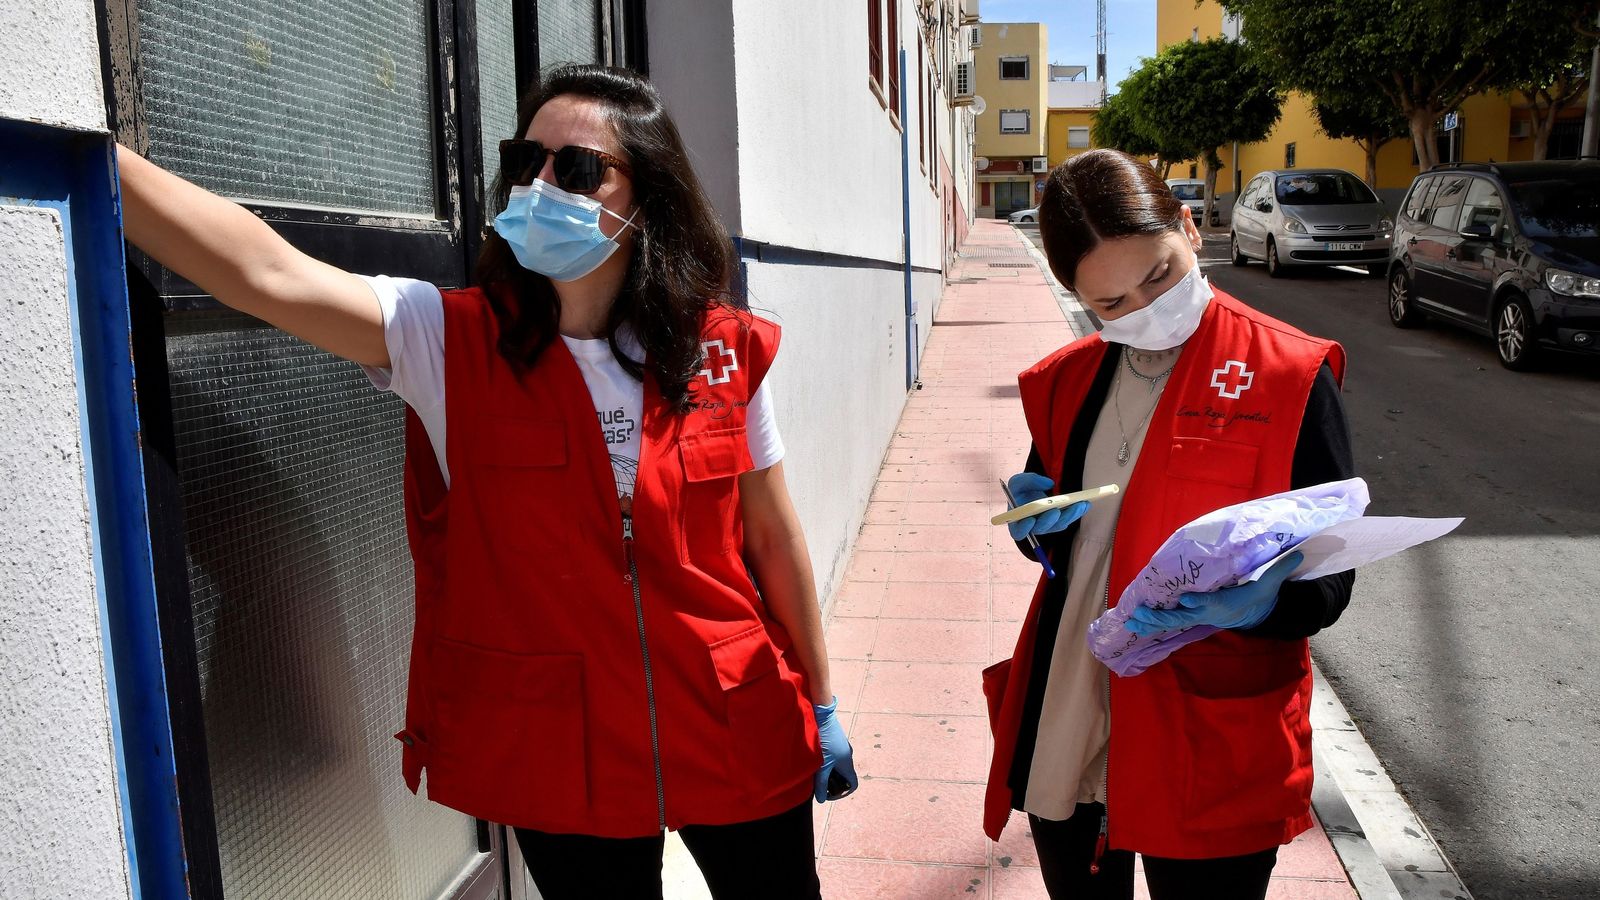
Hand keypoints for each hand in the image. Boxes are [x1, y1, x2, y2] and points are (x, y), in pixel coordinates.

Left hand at [812, 697, 857, 802]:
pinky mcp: (835, 740)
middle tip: (819, 783)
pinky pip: (833, 756)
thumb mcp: (821, 766)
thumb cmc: (824, 742)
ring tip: (814, 771)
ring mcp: (841, 747)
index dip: (843, 793)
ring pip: (837, 765)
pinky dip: (826, 761)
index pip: (852, 784)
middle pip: (844, 775)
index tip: (830, 794)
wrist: (822, 717)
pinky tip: (813, 758)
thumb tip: (821, 800)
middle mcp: (847, 755)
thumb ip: (821, 784)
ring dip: (828, 771)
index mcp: (847, 763)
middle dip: (833, 782)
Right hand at [1006, 473, 1089, 541]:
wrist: (1031, 491)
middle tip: (1056, 511)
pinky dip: (1077, 512)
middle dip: (1050, 520)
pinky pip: (1068, 519)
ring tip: (1080, 504)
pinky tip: (1085, 503)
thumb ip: (1029, 480)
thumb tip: (1049, 484)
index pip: (1018, 531)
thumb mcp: (1019, 481)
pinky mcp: (1059, 521)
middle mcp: (1033, 527)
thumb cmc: (1021, 489)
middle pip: (1042, 528)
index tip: (1030, 520)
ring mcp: (1048, 525)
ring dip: (1069, 516)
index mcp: (1017, 521)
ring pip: (1059, 525)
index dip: (1024, 528)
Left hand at [1125, 552, 1303, 635]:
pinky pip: (1168, 622)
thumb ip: (1279, 569)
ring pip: (1170, 621)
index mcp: (1226, 604)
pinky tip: (1132, 621)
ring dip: (1150, 621)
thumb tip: (1297, 552)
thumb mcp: (1270, 583)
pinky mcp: (1190, 616)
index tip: (1186, 599)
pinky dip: (1150, 622)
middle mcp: (1207, 612)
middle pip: (1183, 616)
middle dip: (1161, 616)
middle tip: (1141, 613)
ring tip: (1130, 620)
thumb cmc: (1259, 595)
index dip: (1199, 602)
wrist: (1254, 613)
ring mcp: (1197, 616)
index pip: (1212, 603)